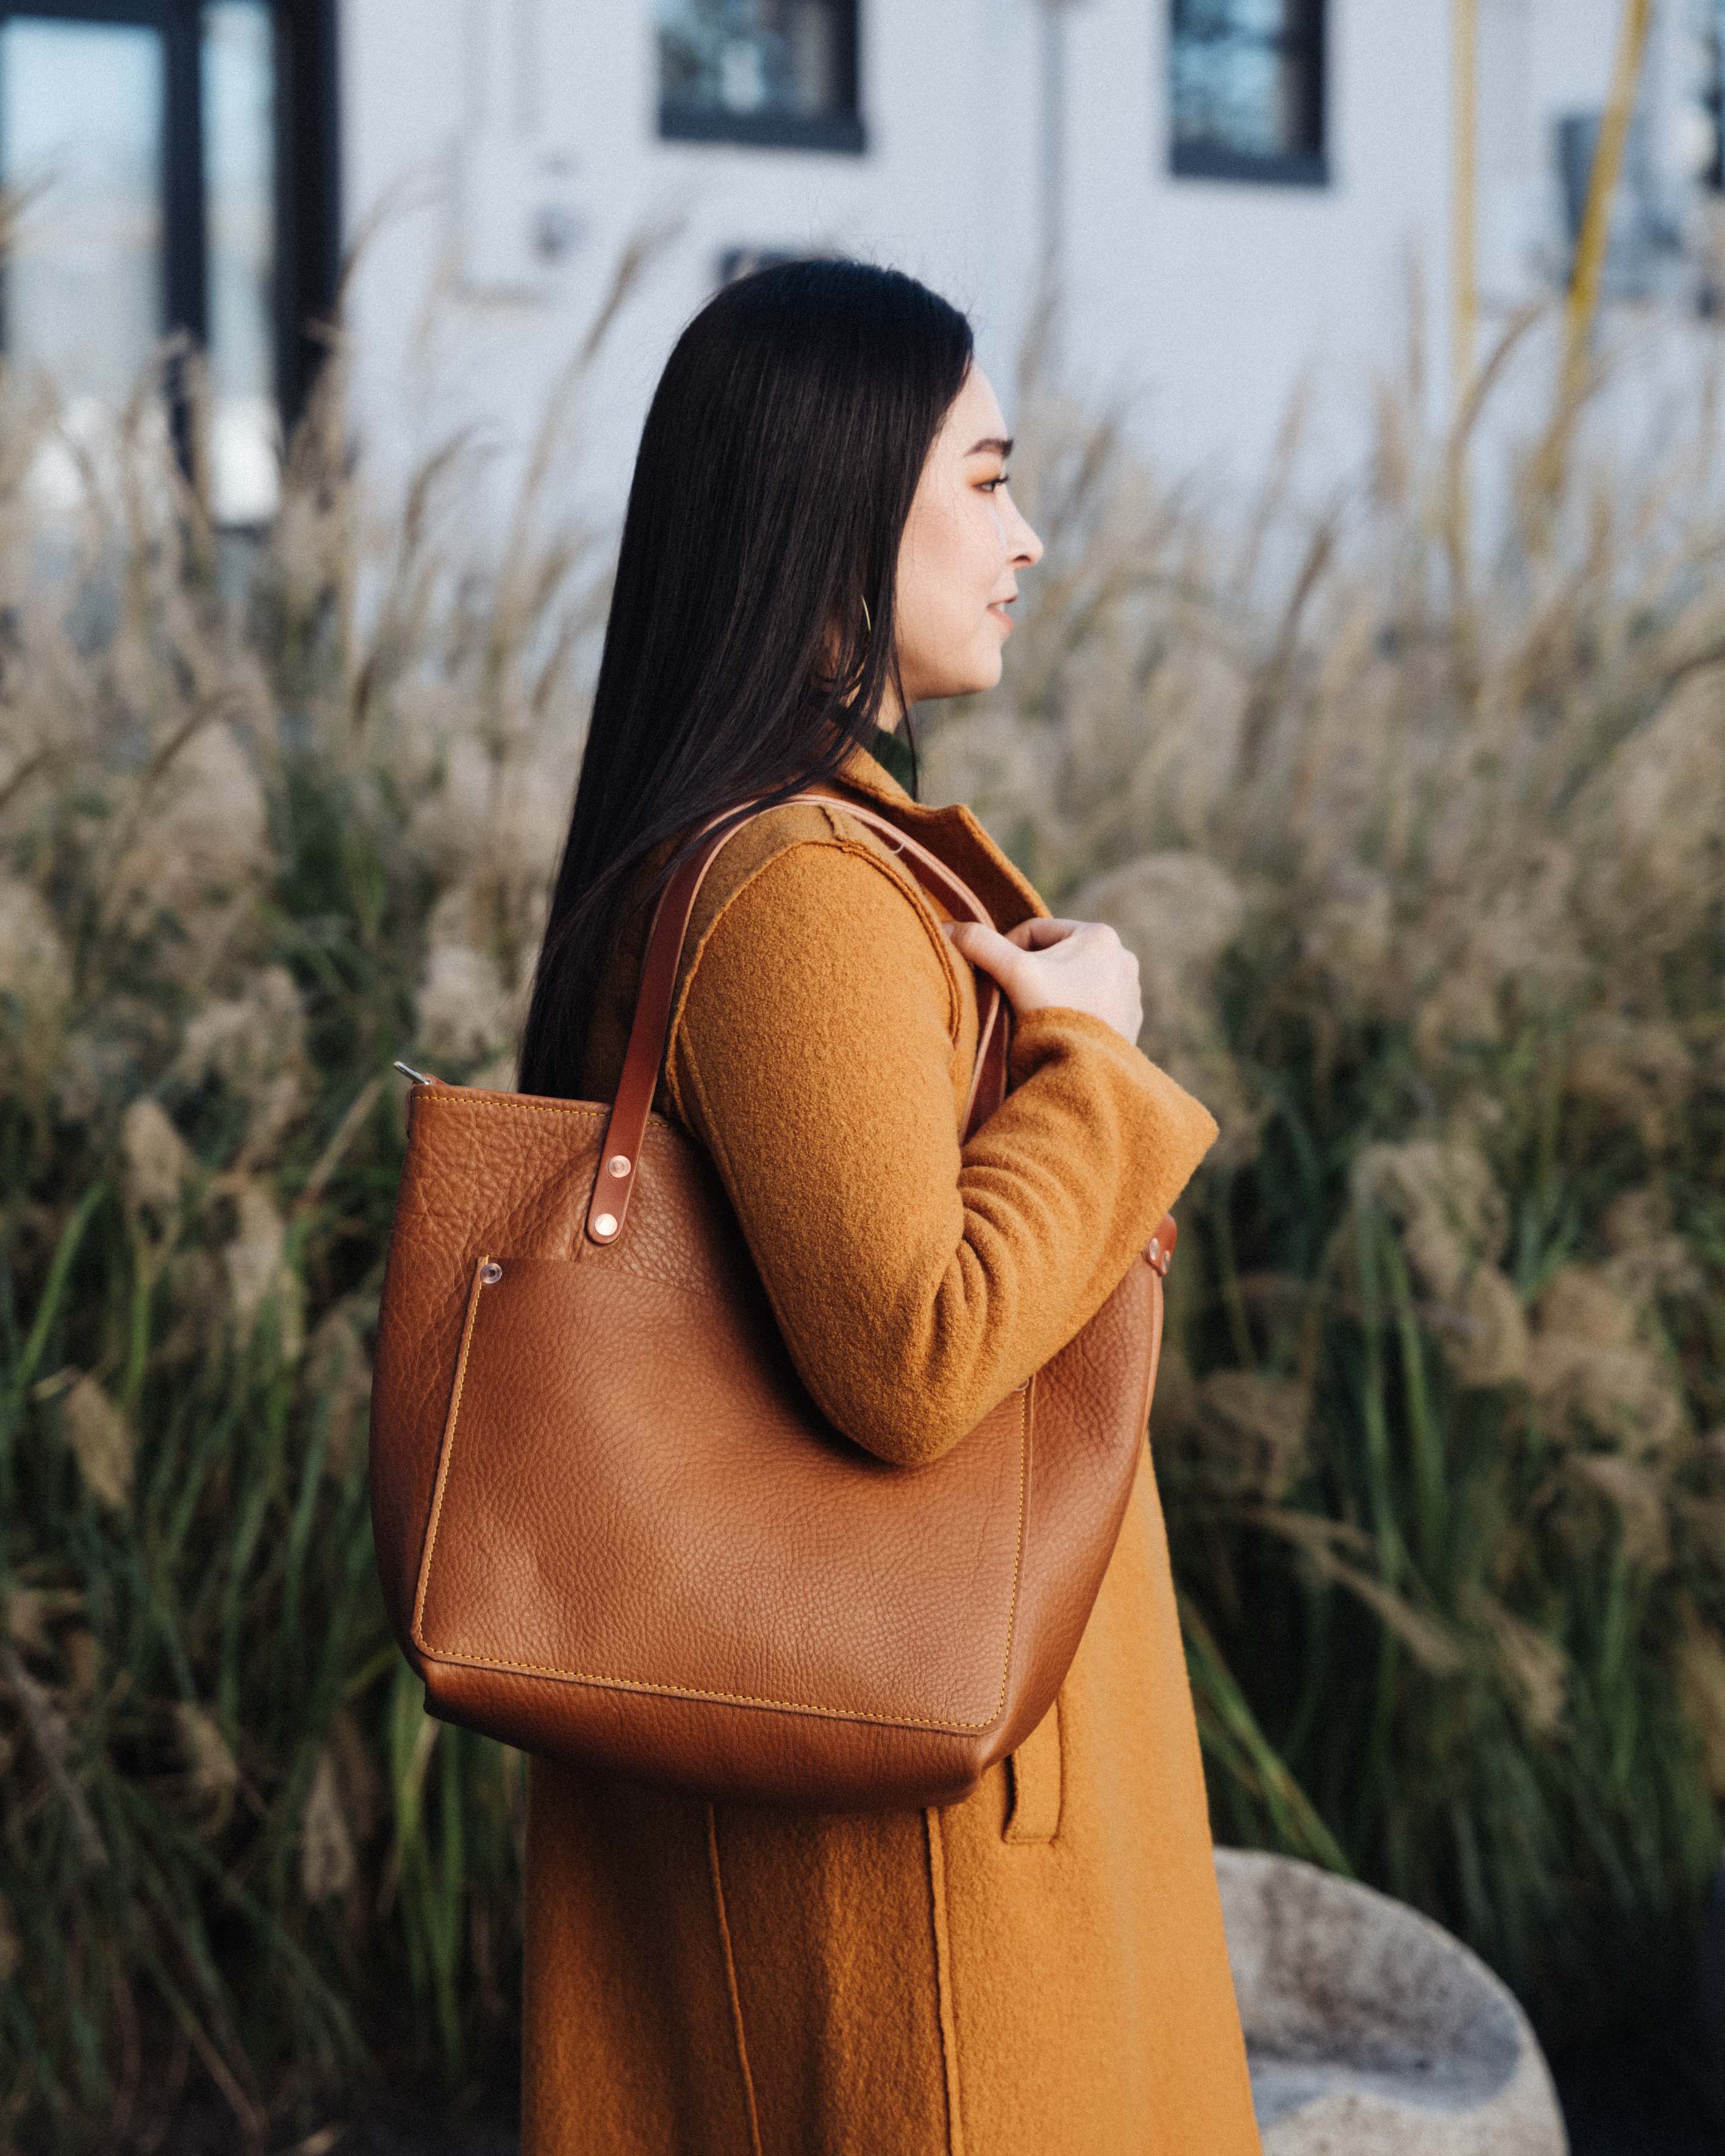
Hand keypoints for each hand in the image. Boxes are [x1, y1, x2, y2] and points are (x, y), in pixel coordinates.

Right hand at [941, 916, 1142, 1044]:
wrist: (1089, 1070)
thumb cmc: (1053, 1014)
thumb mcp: (1012, 972)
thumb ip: (980, 944)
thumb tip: (946, 927)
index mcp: (1099, 935)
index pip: (1035, 932)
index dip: (1005, 951)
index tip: (994, 976)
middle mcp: (1123, 957)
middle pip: (1056, 957)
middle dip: (1031, 974)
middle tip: (1011, 998)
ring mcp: (1130, 991)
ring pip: (1073, 982)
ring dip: (1052, 993)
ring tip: (1034, 1017)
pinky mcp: (1130, 1020)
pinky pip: (1091, 1006)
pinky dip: (1073, 1013)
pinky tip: (1058, 1031)